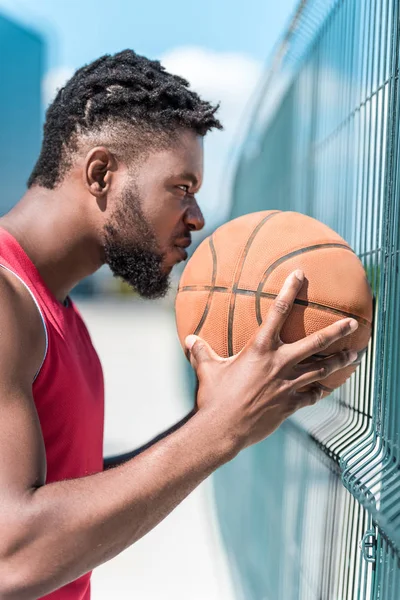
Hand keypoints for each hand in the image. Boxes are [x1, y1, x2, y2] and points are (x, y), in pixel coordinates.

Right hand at [185, 270, 357, 453]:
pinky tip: (326, 388)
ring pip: (322, 370)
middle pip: (316, 343)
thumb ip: (201, 351)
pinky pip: (312, 395)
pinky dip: (320, 390)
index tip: (300, 274)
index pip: (278, 311)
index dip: (289, 290)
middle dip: (338, 331)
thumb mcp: (206, 369)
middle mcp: (279, 363)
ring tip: (355, 356)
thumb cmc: (213, 396)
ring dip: (340, 362)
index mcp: (260, 349)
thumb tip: (189, 338)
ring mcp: (288, 385)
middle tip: (354, 323)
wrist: (222, 429)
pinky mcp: (291, 404)